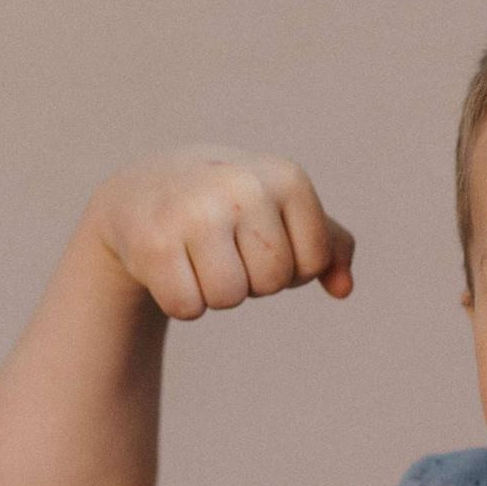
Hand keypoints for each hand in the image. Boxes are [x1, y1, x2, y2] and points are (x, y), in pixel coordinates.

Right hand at [85, 144, 356, 319]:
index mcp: (287, 177)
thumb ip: (330, 247)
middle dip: (250, 278)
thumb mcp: (285, 210)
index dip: (288, 265)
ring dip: (214, 292)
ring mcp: (195, 213)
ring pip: (229, 298)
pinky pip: (187, 308)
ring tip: (196, 254)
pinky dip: (180, 301)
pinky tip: (169, 265)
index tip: (259, 236)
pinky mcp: (153, 243)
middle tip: (223, 246)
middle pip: (271, 282)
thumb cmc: (231, 206)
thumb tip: (343, 290)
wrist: (143, 189)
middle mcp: (242, 186)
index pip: (312, 263)